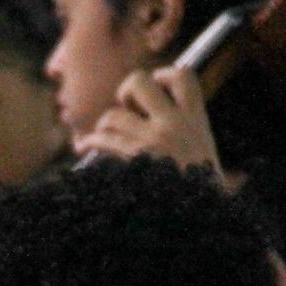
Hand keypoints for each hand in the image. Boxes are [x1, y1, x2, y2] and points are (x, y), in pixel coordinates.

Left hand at [75, 67, 224, 177]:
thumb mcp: (201, 149)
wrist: (199, 212)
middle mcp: (174, 124)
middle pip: (140, 83)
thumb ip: (184, 129)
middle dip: (126, 90)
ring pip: (113, 116)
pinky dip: (88, 142)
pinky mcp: (134, 158)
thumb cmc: (198, 187)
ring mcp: (153, 139)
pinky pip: (102, 140)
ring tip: (102, 135)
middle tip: (126, 107)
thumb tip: (154, 115)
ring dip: (104, 125)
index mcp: (196, 119)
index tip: (155, 82)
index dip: (164, 73)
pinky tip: (84, 147)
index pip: (183, 76)